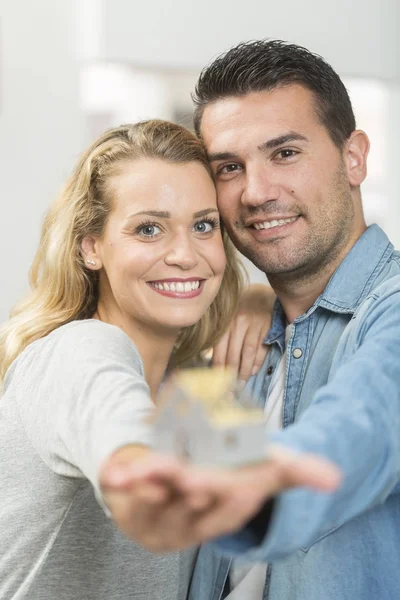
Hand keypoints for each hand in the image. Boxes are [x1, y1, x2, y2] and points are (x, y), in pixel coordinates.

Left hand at [100, 445, 340, 551]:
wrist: (168, 493)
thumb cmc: (219, 478)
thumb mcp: (256, 473)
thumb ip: (293, 471)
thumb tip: (335, 477)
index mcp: (223, 510)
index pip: (233, 505)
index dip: (234, 497)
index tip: (238, 487)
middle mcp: (192, 517)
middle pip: (195, 503)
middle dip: (196, 491)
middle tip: (194, 481)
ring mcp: (159, 513)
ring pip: (158, 500)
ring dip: (153, 485)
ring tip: (147, 472)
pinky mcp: (132, 505)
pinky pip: (125, 495)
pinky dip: (120, 481)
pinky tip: (111, 474)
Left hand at [212, 284, 274, 381]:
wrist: (260, 294)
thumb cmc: (239, 312)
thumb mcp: (226, 321)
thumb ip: (220, 340)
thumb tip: (214, 366)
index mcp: (224, 323)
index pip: (219, 351)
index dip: (218, 370)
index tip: (217, 384)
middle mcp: (238, 323)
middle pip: (233, 354)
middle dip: (231, 375)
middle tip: (229, 390)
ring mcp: (254, 324)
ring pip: (248, 353)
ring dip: (244, 371)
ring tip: (241, 383)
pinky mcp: (268, 325)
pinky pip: (262, 348)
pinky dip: (257, 361)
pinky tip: (253, 370)